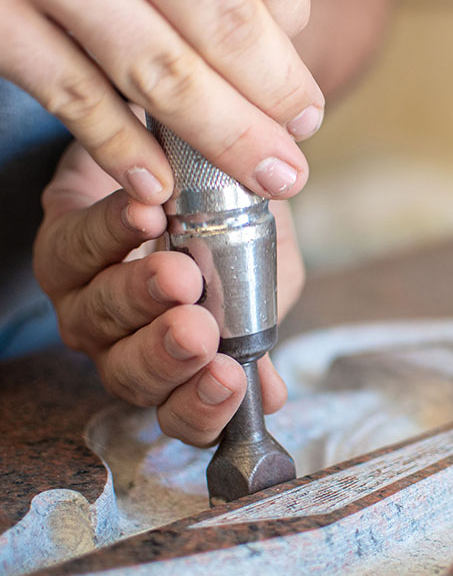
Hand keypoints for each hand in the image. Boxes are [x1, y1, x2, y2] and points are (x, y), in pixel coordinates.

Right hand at [0, 0, 322, 203]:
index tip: (300, 78)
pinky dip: (122, 147)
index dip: (293, 29)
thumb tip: (281, 24)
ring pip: (161, 73)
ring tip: (270, 176)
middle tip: (304, 136)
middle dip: (276, 97)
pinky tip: (161, 186)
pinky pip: (74, 95)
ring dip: (226, 137)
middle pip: (225, 30)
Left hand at [34, 141, 304, 445]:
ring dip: (140, 296)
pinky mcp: (59, 244)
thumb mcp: (257, 275)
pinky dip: (112, 231)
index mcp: (174, 364)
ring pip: (99, 316)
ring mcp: (84, 300)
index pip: (183, 414)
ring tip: (179, 273)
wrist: (186, 161)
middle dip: (164, 355)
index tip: (231, 377)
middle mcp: (122, 344)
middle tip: (196, 331)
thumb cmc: (224, 224)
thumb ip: (258, 329)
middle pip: (129, 374)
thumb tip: (271, 394)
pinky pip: (76, 247)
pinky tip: (147, 215)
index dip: (204, 407)